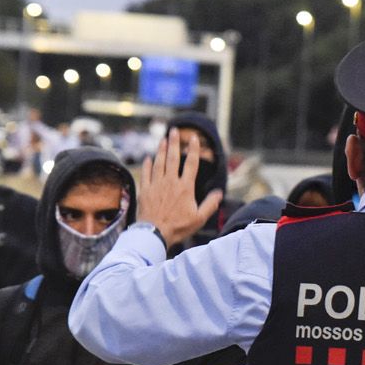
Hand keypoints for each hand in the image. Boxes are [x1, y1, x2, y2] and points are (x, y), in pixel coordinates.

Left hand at [137, 129, 223, 247]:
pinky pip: (146, 173)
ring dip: (161, 150)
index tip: (193, 138)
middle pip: (173, 158)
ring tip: (163, 140)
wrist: (154, 233)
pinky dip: (147, 164)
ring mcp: (156, 185)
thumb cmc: (178, 227)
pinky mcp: (145, 190)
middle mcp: (170, 182)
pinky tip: (148, 158)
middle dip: (174, 143)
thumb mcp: (199, 218)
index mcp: (185, 187)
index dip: (193, 149)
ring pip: (159, 163)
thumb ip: (210, 204)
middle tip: (174, 130)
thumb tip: (219, 193)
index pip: (191, 164)